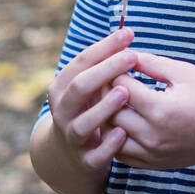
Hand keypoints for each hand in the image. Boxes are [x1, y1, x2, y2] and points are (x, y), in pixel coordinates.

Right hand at [44, 28, 138, 172]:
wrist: (68, 158)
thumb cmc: (86, 110)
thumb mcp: (88, 87)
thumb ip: (102, 65)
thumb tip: (126, 32)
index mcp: (62, 88)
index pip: (81, 62)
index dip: (104, 47)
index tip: (128, 33)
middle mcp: (63, 111)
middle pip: (79, 87)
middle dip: (105, 70)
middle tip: (131, 56)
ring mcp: (72, 137)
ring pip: (83, 123)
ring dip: (103, 107)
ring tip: (124, 93)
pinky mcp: (84, 161)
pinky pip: (94, 155)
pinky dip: (107, 145)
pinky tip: (123, 133)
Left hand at [107, 51, 194, 170]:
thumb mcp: (186, 73)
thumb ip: (153, 63)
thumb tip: (126, 54)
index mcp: (160, 108)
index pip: (119, 86)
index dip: (114, 69)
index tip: (115, 61)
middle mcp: (152, 135)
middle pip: (110, 111)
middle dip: (106, 92)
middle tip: (108, 78)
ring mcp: (151, 153)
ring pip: (111, 134)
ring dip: (107, 116)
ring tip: (112, 99)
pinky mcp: (153, 164)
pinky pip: (121, 153)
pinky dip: (115, 137)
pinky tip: (121, 121)